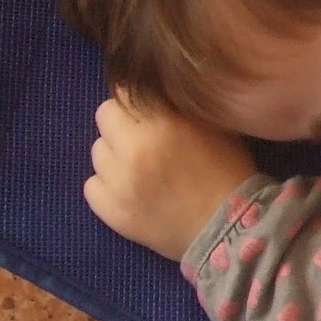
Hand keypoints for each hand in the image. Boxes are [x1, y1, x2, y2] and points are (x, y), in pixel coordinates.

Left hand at [84, 93, 258, 261]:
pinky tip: (129, 190)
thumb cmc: (229, 172)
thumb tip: (153, 93)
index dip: (138, 100)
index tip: (150, 111)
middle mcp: (134, 149)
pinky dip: (107, 185)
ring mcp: (118, 182)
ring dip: (115, 154)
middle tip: (142, 137)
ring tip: (138, 167)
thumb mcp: (214, 126)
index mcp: (164, 123)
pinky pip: (91, 185)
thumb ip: (179, 107)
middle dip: (122, 122)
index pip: (126, 91)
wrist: (229, 229)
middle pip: (105, 115)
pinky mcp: (110, 211)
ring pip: (97, 150)